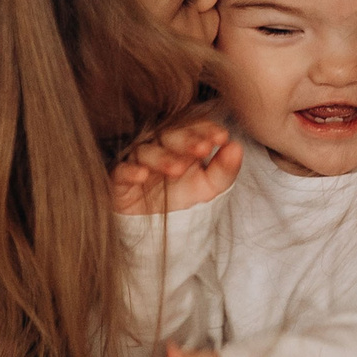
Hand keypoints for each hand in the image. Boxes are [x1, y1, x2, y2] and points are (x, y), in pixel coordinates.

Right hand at [111, 122, 242, 215]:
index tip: (221, 137)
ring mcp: (138, 161)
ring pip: (146, 151)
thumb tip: (237, 147)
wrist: (160, 229)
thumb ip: (225, 169)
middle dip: (186, 141)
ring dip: (162, 158)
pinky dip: (130, 171)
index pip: (193, 127)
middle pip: (170, 135)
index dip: (206, 130)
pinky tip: (142, 175)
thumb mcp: (210, 188)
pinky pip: (121, 171)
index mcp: (183, 144)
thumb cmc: (184, 200)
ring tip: (177, 169)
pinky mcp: (120, 180)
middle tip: (202, 149)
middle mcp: (160, 147)